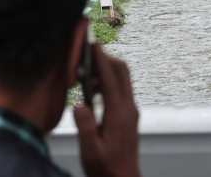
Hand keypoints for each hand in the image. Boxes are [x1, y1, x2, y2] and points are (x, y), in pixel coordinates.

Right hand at [73, 44, 140, 176]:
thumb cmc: (106, 169)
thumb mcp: (90, 151)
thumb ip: (85, 127)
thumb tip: (80, 105)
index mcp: (119, 114)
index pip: (111, 79)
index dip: (101, 60)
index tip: (93, 45)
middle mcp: (128, 108)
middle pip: (122, 72)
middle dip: (106, 59)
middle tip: (88, 55)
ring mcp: (130, 110)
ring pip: (123, 79)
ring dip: (106, 71)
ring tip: (86, 78)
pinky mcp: (129, 114)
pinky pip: (121, 89)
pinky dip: (108, 82)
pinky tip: (93, 93)